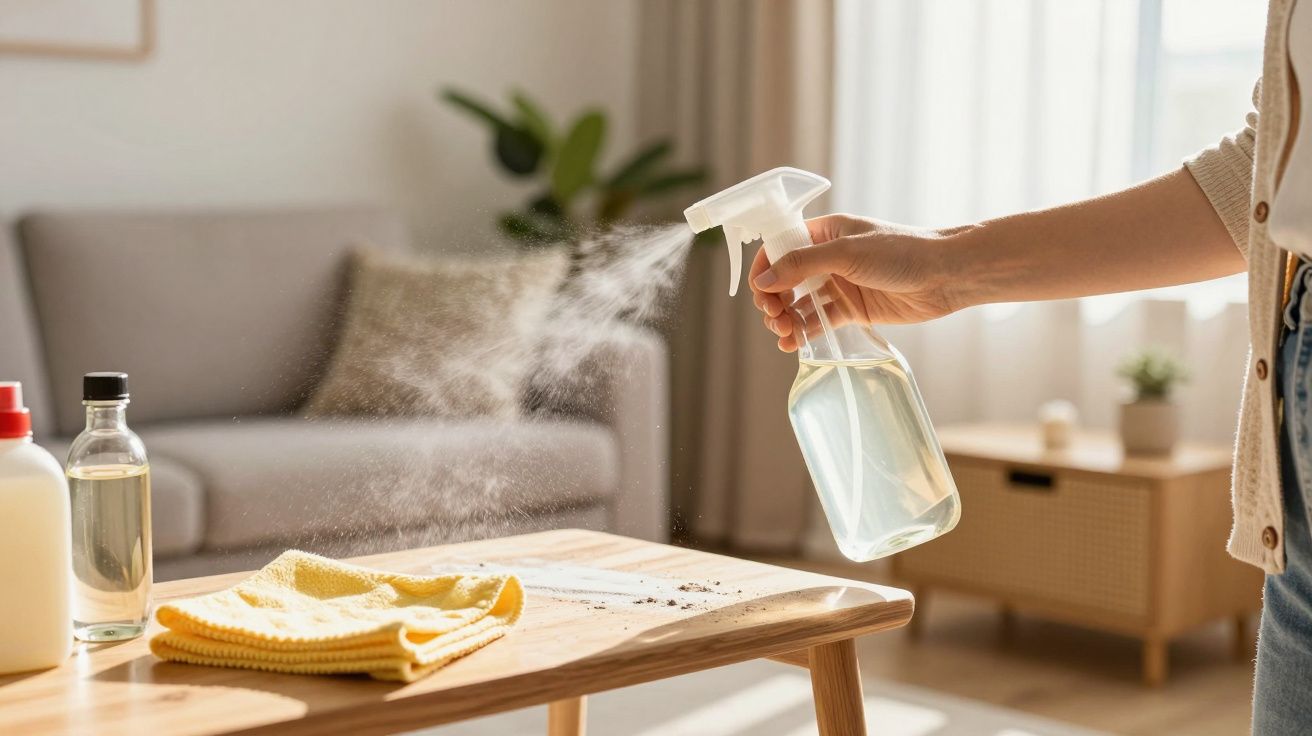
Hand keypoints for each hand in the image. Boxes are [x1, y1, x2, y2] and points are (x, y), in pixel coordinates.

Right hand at [749, 214, 960, 351]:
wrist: (945, 276)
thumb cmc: (902, 252)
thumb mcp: (848, 252)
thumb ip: (803, 264)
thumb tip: (764, 280)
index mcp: (824, 232)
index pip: (780, 247)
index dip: (765, 268)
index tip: (760, 292)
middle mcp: (827, 257)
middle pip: (785, 279)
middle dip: (773, 300)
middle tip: (775, 317)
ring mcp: (839, 284)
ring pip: (799, 303)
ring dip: (785, 319)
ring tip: (783, 336)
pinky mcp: (851, 309)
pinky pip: (818, 321)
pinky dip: (803, 332)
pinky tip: (793, 344)